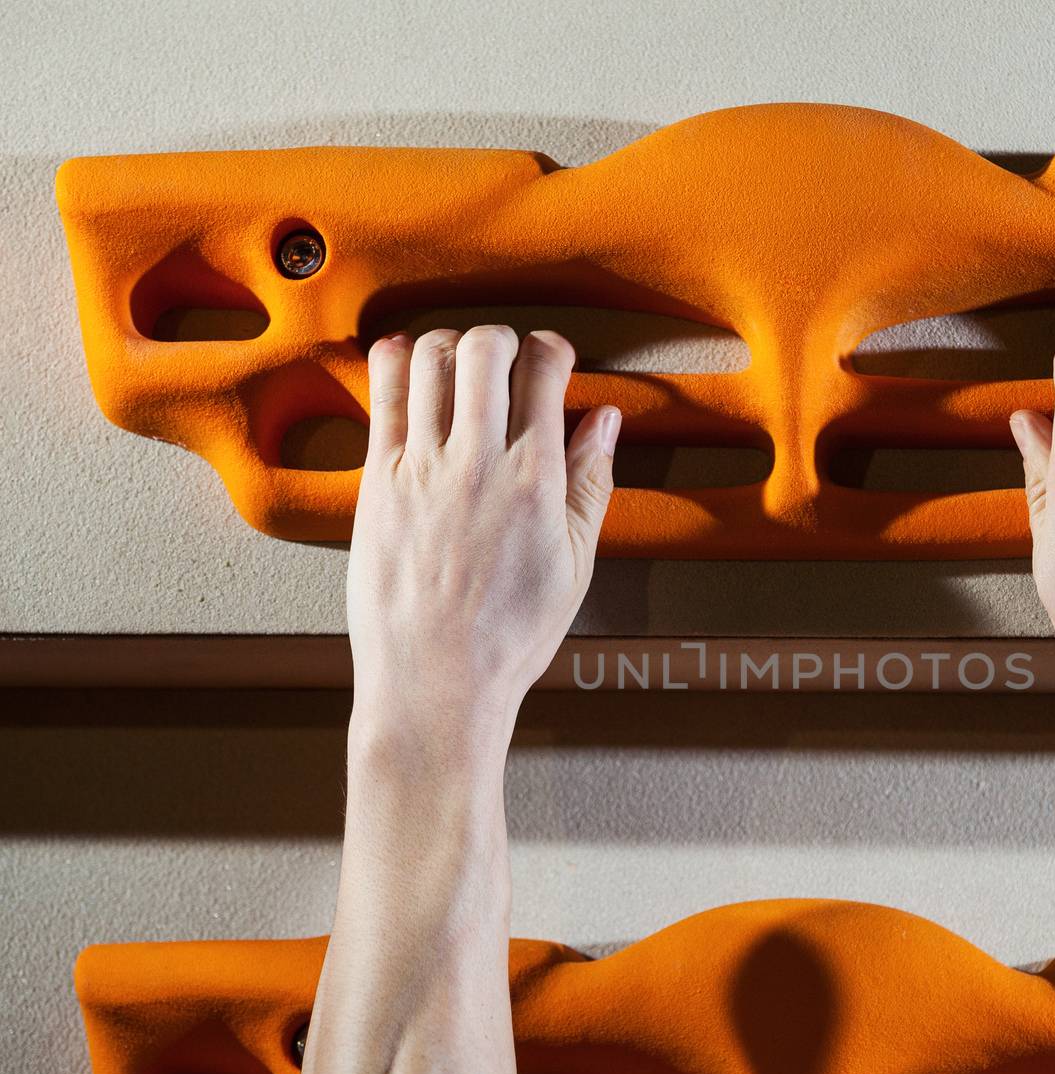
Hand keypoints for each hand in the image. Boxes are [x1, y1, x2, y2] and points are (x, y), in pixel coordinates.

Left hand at [346, 325, 619, 745]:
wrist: (436, 680)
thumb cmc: (509, 635)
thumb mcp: (575, 564)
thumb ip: (590, 482)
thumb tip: (603, 420)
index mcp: (535, 481)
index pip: (543, 371)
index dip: (552, 349)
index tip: (553, 358)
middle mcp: (477, 462)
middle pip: (485, 348)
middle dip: (501, 339)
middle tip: (506, 361)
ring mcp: (421, 468)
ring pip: (429, 358)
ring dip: (450, 346)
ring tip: (460, 367)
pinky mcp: (378, 479)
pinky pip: (382, 392)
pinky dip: (395, 361)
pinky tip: (409, 367)